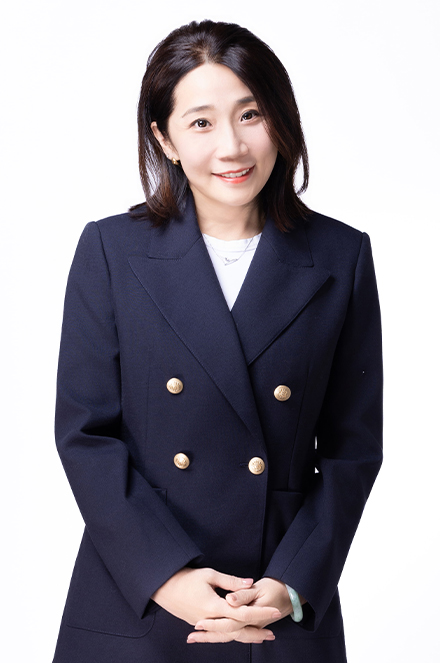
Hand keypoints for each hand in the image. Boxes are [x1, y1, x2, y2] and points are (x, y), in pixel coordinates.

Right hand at [151, 568, 280, 642]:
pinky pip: (220, 633)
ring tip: (261, 637)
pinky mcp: (200, 624)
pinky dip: (232, 635)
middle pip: (238, 630)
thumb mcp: (210, 575)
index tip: (274, 611)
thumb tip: (250, 583)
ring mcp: (205, 624)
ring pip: (229, 635)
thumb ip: (231, 582)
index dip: (260, 612)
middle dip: (256, 632)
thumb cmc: (186, 578)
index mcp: (214, 606)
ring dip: (245, 636)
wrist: (164, 588)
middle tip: (272, 633)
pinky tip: (239, 635)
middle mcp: (211, 619)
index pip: (243, 613)